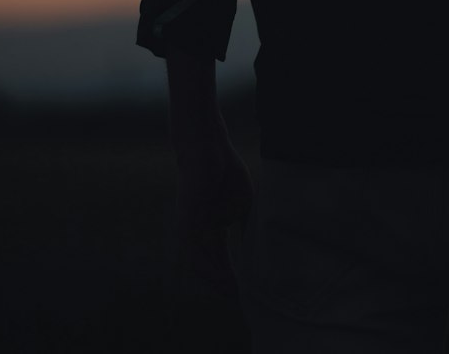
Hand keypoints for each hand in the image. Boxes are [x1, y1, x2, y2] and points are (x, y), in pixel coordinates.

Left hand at [173, 126, 253, 298]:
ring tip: (234, 293)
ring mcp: (191, 231)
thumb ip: (246, 226)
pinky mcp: (187, 224)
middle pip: (210, 268)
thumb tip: (261, 249)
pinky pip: (195, 254)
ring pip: (201, 266)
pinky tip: (225, 277)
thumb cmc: (225, 172)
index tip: (247, 291)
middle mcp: (198, 235)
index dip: (232, 277)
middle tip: (241, 300)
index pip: (220, 261)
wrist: (209, 148)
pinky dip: (210, 269)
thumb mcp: (243, 205)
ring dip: (217, 282)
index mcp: (211, 231)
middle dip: (224, 285)